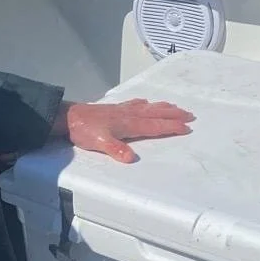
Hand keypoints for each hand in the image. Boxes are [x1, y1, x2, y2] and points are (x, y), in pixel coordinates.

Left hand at [54, 99, 194, 162]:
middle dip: (174, 114)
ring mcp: (123, 110)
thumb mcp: (100, 143)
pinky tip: (146, 102)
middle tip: (190, 115)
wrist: (69, 117)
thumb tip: (130, 158)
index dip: (172, 126)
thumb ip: (116, 149)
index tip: (187, 128)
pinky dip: (145, 103)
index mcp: (130, 124)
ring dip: (164, 107)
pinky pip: (136, 104)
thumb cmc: (85, 130)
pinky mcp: (115, 109)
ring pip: (149, 107)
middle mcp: (130, 114)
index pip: (156, 125)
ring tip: (175, 107)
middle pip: (157, 113)